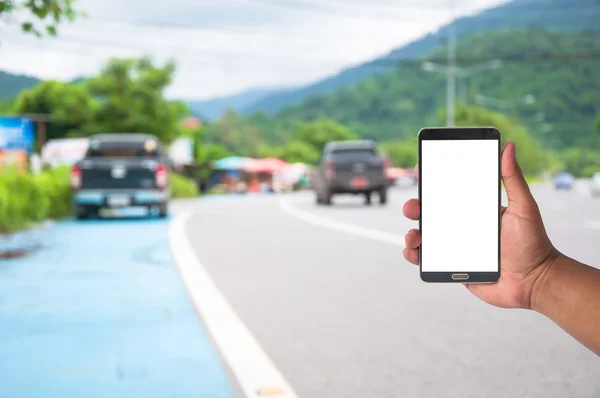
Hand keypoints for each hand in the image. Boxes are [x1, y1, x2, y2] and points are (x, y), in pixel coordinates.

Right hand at [403, 142, 558, 308]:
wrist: (534, 282)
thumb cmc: (533, 243)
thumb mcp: (523, 206)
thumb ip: (513, 178)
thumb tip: (509, 146)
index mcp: (474, 209)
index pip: (449, 192)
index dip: (432, 181)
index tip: (421, 170)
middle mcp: (462, 225)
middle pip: (430, 213)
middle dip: (415, 207)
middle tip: (413, 207)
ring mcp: (455, 246)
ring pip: (425, 236)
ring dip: (412, 233)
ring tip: (414, 236)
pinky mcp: (452, 266)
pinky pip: (428, 259)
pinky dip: (415, 255)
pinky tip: (414, 252)